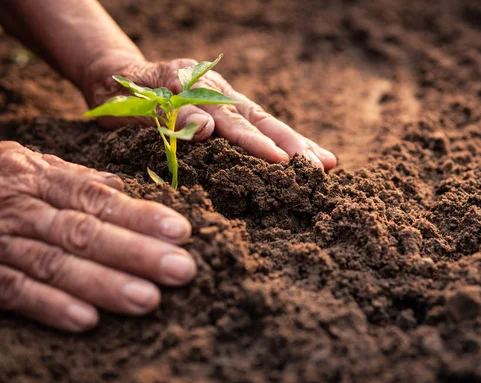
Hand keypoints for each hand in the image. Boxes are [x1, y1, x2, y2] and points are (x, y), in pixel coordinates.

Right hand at [0, 142, 196, 331]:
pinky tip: (87, 320)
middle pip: (82, 231)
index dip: (139, 215)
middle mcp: (18, 207)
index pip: (96, 197)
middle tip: (181, 270)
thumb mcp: (23, 166)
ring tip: (147, 300)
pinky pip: (12, 291)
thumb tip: (119, 186)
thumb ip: (70, 178)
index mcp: (35, 177)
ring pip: (53, 263)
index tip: (180, 231)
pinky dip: (48, 306)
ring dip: (102, 284)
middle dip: (135, 252)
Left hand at [82, 56, 336, 169]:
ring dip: (297, 143)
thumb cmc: (118, 97)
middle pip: (261, 119)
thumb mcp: (129, 106)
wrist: (113, 75)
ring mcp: (224, 97)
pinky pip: (258, 124)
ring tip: (326, 163)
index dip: (257, 143)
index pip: (231, 121)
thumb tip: (208, 128)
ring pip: (266, 122)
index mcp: (194, 88)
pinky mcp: (226, 106)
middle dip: (293, 144)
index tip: (283, 162)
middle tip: (322, 167)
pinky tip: (304, 154)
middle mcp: (216, 90)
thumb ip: (167, 115)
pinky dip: (282, 139)